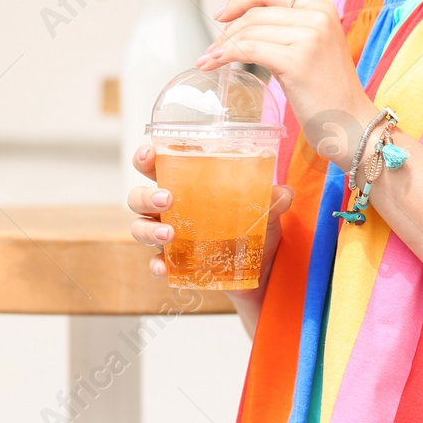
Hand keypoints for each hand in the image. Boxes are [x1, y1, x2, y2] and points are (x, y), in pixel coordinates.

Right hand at [127, 142, 293, 287]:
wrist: (263, 270)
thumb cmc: (256, 227)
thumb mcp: (266, 210)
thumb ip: (272, 199)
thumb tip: (284, 192)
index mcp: (187, 184)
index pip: (157, 165)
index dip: (146, 157)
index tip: (149, 152)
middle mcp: (170, 208)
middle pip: (138, 196)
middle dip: (146, 195)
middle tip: (167, 198)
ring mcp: (169, 235)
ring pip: (139, 227)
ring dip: (148, 229)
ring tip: (169, 234)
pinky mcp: (175, 262)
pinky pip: (155, 262)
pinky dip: (156, 264)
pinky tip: (164, 267)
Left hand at [198, 0, 372, 169]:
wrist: (352, 125)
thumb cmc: (328, 94)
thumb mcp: (311, 50)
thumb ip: (287, 32)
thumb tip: (243, 27)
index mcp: (323, 10)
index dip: (241, 0)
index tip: (222, 15)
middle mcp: (318, 18)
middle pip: (256, 13)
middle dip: (227, 30)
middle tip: (211, 49)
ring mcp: (310, 38)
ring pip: (250, 31)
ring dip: (222, 45)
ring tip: (209, 60)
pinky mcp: (298, 61)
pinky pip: (250, 51)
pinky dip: (227, 56)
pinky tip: (216, 64)